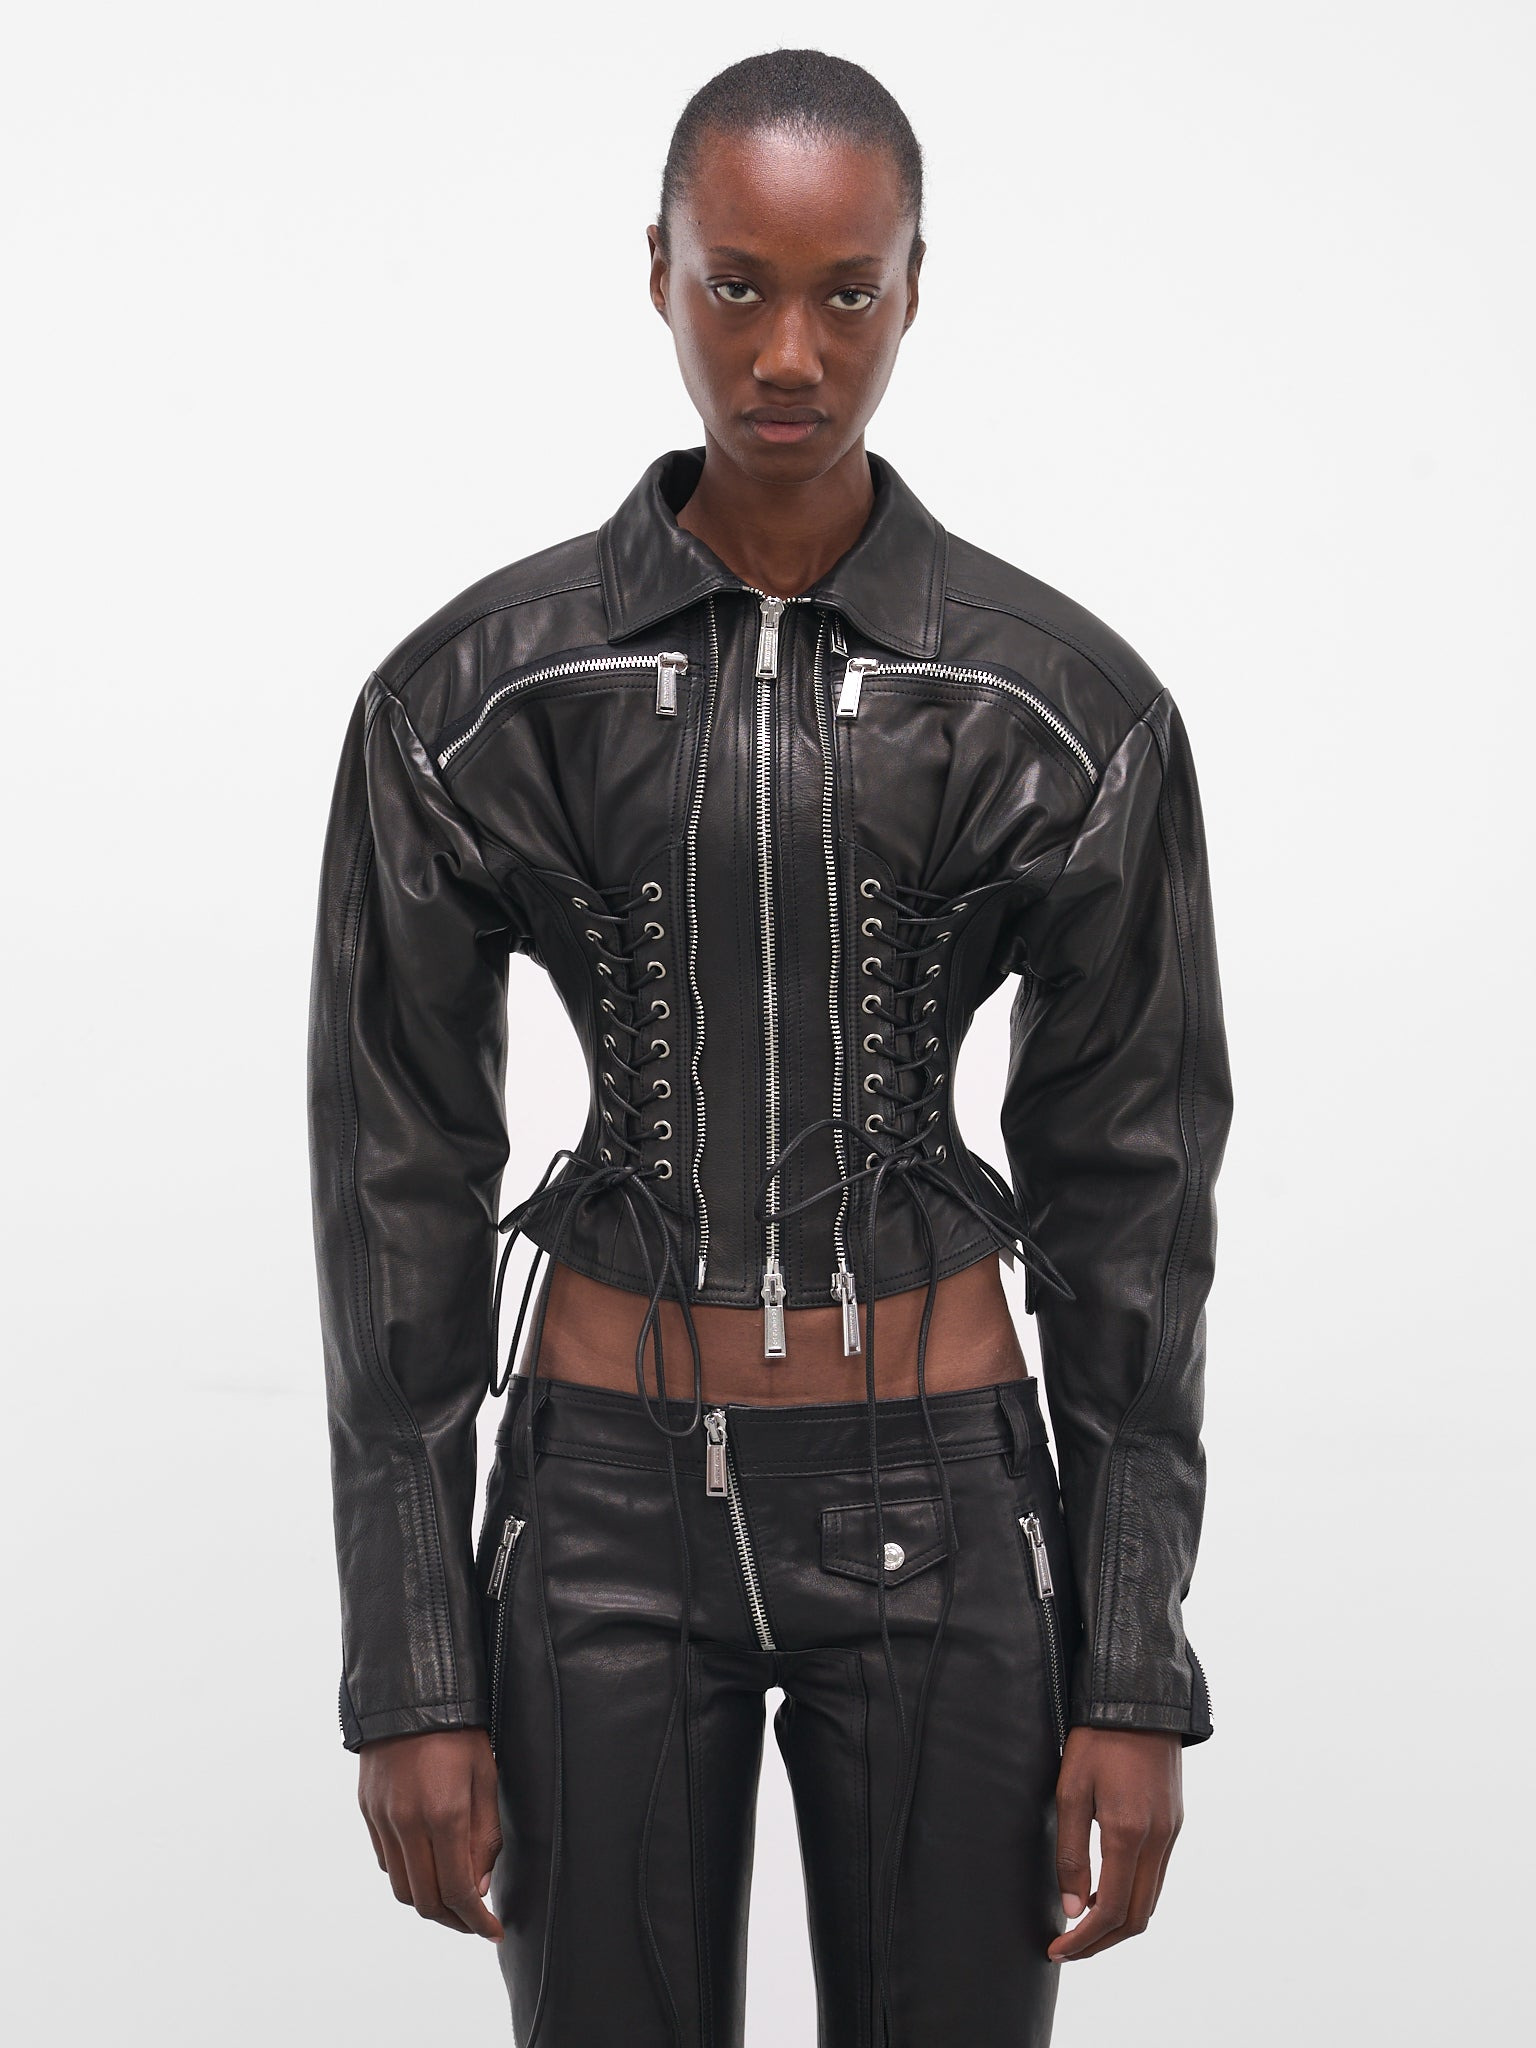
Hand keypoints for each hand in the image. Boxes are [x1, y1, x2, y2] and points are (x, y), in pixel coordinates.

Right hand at [357, 1728, 504, 1940]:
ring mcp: (382, 1819)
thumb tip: (479, 1888)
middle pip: (424, 1901)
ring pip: (401, 1887)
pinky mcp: (368, 1811)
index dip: (477, 1921)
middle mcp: (407, 1823)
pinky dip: (407, 1875)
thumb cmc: (460, 1732)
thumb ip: (484, 1838)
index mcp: (444, 1815)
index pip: (457, 1891)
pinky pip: (386, 1861)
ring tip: (453, 1898)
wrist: (410, 1692)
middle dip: (453, 1920)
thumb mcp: (486, 1778)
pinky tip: (427, 1866)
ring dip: (427, 1902)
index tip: (492, 1931)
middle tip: (475, 1920)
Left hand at [1048, 1727, 1182, 1960]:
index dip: (1084, 1940)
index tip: (1058, 1951)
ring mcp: (1171, 1833)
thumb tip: (1073, 1909)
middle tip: (1069, 1949)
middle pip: (1137, 1917)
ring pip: (1150, 1899)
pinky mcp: (1174, 1822)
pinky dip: (1133, 1896)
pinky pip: (1156, 1875)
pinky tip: (1106, 1889)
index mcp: (1129, 1835)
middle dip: (1102, 1942)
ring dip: (1119, 1922)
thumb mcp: (1071, 1791)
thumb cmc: (1096, 1740)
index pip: (1111, 1912)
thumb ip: (1071, 1853)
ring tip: (1083, 1925)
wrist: (1139, 1699)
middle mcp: (1158, 1841)